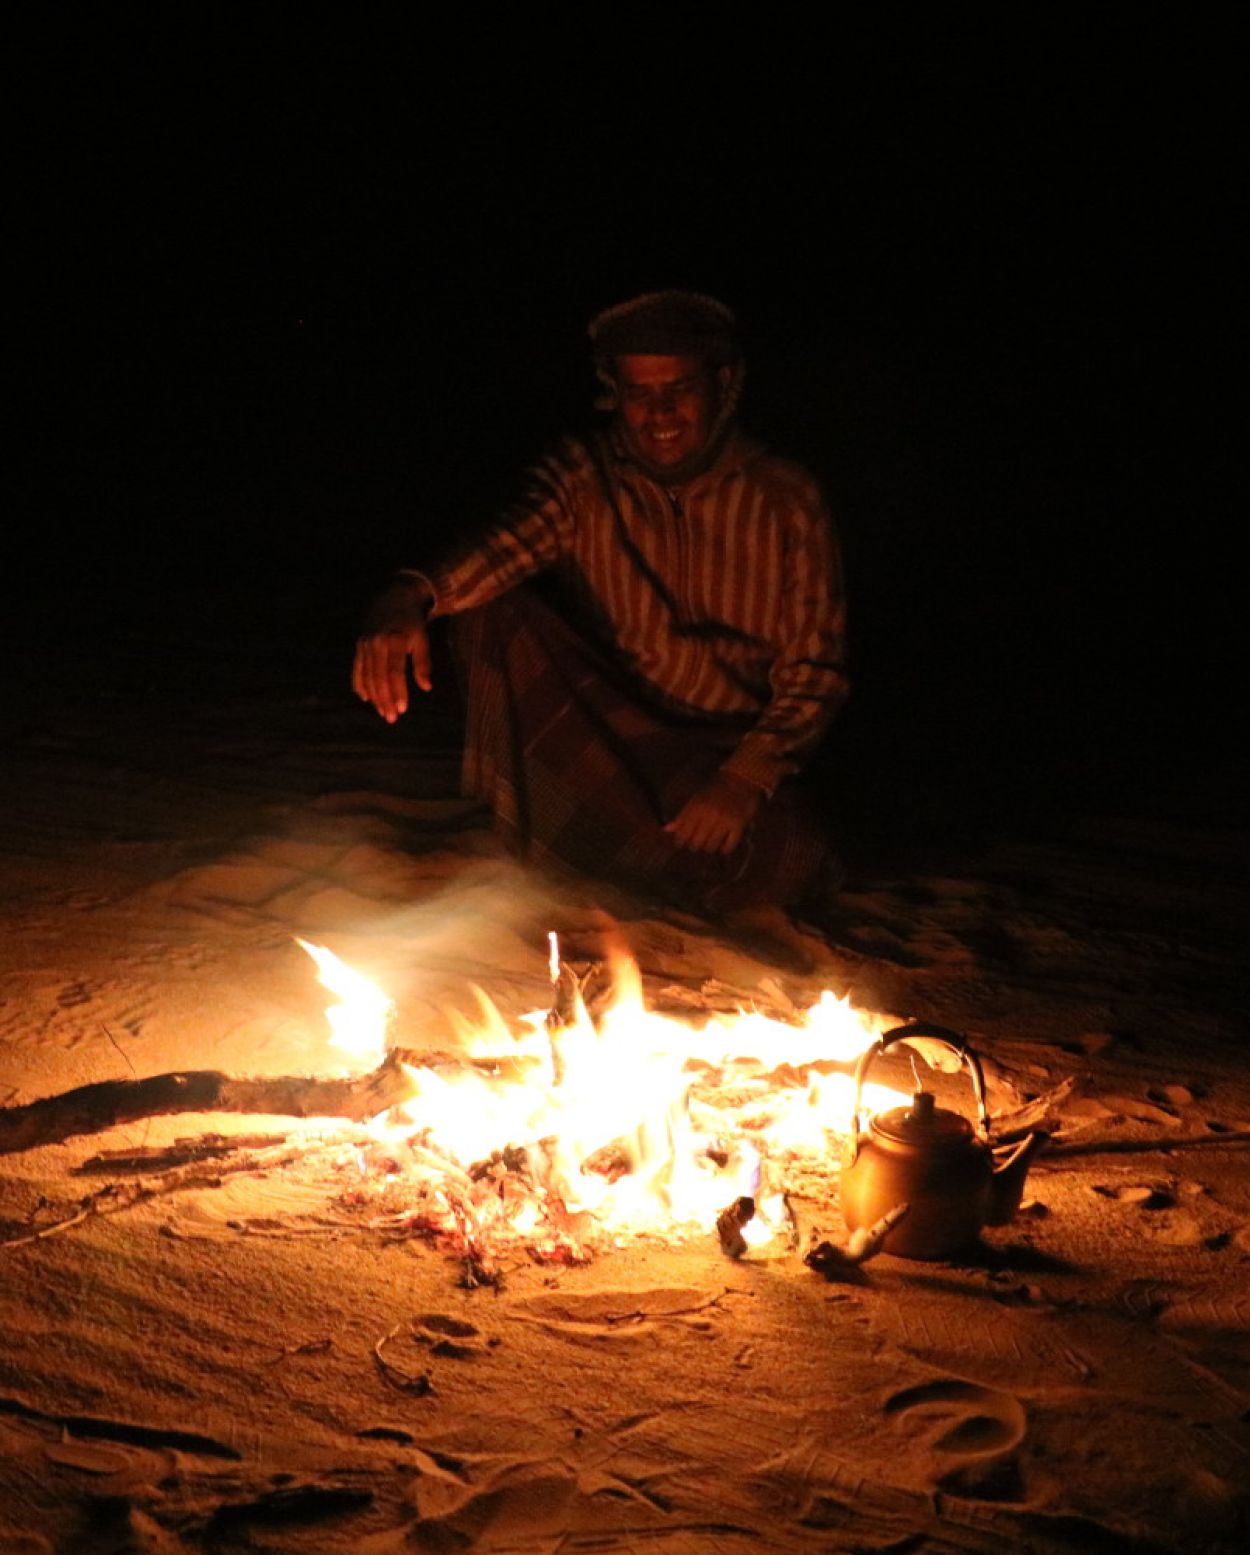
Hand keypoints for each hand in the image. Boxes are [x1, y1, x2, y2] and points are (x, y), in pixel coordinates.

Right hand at [352, 578, 433, 722]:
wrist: (392, 599)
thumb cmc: (412, 622)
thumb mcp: (422, 638)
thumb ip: (423, 663)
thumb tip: (426, 687)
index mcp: (394, 640)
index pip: (394, 672)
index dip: (398, 692)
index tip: (402, 709)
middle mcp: (376, 643)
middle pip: (379, 678)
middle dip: (385, 700)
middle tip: (391, 718)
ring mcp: (365, 644)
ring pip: (367, 676)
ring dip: (374, 697)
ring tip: (382, 712)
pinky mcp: (359, 645)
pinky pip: (357, 669)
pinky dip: (360, 684)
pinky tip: (365, 698)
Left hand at [664, 771, 763, 853]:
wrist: (740, 781)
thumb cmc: (714, 791)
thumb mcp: (696, 799)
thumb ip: (682, 816)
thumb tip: (665, 830)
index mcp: (696, 808)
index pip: (683, 834)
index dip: (680, 841)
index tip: (682, 842)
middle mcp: (709, 815)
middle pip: (696, 844)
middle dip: (695, 845)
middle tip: (698, 842)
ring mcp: (724, 821)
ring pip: (710, 847)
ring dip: (710, 847)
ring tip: (711, 842)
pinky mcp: (738, 825)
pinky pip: (728, 847)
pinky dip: (724, 849)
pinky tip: (723, 845)